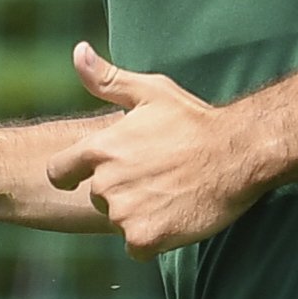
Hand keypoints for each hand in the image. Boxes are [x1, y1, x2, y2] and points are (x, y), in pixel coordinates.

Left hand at [45, 43, 264, 255]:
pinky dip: (154, 240)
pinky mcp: (145, 237)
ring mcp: (124, 212)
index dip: (72, 176)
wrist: (238, 154)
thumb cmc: (196, 121)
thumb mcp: (150, 92)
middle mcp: (106, 182)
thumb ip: (106, 79)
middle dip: (123, 194)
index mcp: (100, 148)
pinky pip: (138, 248)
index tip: (87, 177)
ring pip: (120, 222)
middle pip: (100, 199)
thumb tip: (77, 51)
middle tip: (159, 181)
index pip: (59, 172)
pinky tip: (177, 219)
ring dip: (141, 216)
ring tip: (172, 197)